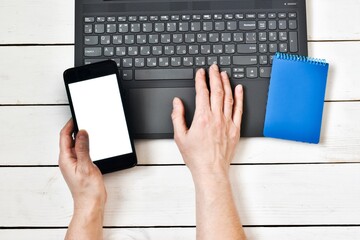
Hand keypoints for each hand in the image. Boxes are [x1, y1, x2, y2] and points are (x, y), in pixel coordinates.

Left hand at [59, 119, 106, 212]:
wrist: (91, 203)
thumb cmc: (87, 190)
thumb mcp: (85, 166)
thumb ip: (83, 148)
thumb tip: (82, 132)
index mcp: (65, 159)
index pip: (64, 136)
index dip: (69, 125)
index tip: (76, 116)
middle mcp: (68, 160)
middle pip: (69, 139)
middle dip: (75, 128)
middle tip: (83, 120)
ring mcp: (74, 163)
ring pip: (76, 145)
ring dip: (81, 136)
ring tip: (89, 129)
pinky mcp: (81, 166)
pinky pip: (81, 151)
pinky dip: (86, 145)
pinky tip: (92, 144)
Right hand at [171, 64, 242, 180]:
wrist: (210, 170)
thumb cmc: (196, 156)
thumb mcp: (179, 136)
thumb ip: (177, 117)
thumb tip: (177, 103)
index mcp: (202, 118)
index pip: (202, 93)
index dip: (201, 80)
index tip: (200, 73)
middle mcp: (216, 118)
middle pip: (217, 91)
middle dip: (215, 76)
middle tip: (214, 68)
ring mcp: (227, 122)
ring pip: (228, 97)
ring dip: (226, 83)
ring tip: (224, 74)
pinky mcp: (235, 129)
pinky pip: (239, 109)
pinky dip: (240, 97)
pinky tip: (239, 89)